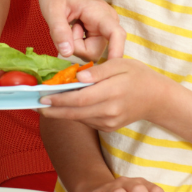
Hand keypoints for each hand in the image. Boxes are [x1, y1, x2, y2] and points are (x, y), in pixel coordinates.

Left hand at [39, 0, 124, 60]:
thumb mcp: (52, 9)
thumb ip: (59, 31)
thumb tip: (66, 54)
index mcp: (101, 14)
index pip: (117, 36)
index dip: (115, 53)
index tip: (108, 70)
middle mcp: (107, 23)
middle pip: (96, 51)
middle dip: (77, 47)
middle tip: (66, 30)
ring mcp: (103, 28)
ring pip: (91, 51)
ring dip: (76, 44)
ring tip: (69, 25)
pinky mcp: (97, 32)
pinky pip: (88, 47)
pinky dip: (76, 42)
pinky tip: (72, 28)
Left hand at [39, 58, 172, 131]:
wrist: (157, 98)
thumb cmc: (137, 75)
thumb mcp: (121, 64)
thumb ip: (99, 71)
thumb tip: (78, 77)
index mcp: (113, 91)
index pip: (81, 98)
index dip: (59, 99)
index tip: (42, 95)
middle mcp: (110, 110)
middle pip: (76, 112)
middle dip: (53, 109)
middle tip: (34, 104)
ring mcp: (110, 122)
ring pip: (79, 118)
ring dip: (60, 113)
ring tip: (43, 105)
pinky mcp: (109, 127)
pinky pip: (86, 120)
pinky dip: (73, 114)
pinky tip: (62, 107)